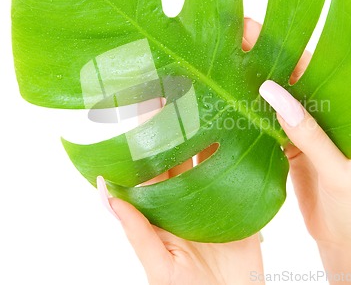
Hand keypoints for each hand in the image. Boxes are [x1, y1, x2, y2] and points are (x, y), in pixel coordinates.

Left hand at [94, 19, 277, 284]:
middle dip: (179, 123)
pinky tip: (245, 127)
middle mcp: (187, 197)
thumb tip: (104, 189)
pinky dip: (245, 152)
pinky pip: (243, 174)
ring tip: (213, 95)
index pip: (150, 165)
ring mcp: (216, 199)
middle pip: (181, 154)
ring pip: (211, 157)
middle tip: (179, 86)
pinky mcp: (244, 206)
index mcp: (162, 208)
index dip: (145, 136)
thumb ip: (136, 229)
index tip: (139, 103)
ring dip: (212, 130)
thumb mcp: (158, 264)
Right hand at [243, 15, 350, 284]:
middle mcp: (321, 118)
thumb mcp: (338, 169)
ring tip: (222, 66)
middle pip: (289, 82)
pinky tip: (227, 106)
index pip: (313, 71)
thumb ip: (308, 133)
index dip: (286, 48)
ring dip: (251, 87)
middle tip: (229, 40)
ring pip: (273, 104)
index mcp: (343, 114)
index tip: (254, 29)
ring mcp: (302, 134)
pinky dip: (247, 117)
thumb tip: (272, 92)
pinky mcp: (287, 152)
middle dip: (262, 61)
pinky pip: (265, 129)